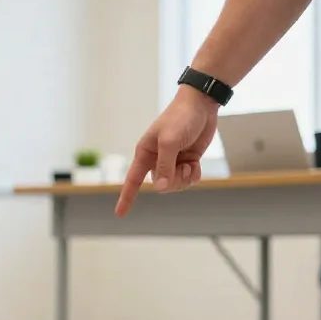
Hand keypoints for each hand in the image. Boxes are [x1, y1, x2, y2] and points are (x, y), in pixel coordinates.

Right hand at [115, 86, 217, 216]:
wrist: (201, 104)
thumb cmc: (180, 118)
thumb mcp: (170, 141)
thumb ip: (165, 166)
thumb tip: (161, 188)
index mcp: (145, 153)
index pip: (133, 180)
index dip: (126, 198)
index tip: (119, 215)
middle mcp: (156, 159)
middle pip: (161, 186)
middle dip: (174, 181)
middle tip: (183, 167)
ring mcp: (172, 161)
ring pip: (175, 184)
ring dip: (185, 178)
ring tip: (190, 163)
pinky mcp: (186, 160)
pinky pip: (188, 179)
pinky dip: (193, 175)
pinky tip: (195, 163)